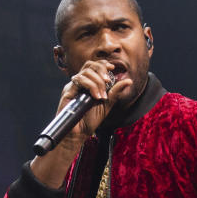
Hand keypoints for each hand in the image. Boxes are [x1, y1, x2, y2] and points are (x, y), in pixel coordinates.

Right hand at [29, 60, 131, 188]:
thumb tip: (129, 81)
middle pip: (89, 65)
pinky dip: (90, 86)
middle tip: (108, 81)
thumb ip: (115, 92)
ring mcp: (73, 86)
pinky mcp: (67, 92)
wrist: (79, 134)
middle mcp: (79, 83)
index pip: (94, 66)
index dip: (103, 63)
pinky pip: (79, 81)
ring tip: (102, 96)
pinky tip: (96, 97)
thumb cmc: (90, 120)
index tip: (113, 67)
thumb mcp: (107, 105)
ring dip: (97, 82)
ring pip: (85, 72)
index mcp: (88, 83)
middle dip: (101, 70)